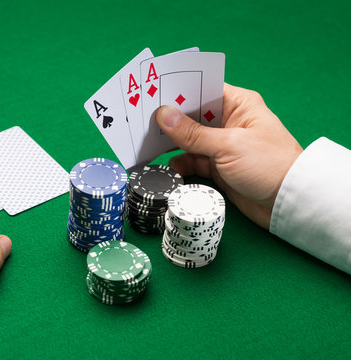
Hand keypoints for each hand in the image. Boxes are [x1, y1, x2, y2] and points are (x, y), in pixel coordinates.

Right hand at [156, 83, 302, 228]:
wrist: (288, 203)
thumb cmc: (267, 164)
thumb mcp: (228, 145)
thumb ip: (193, 133)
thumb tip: (163, 115)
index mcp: (238, 104)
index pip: (203, 89)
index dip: (179, 91)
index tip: (153, 94)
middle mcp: (228, 122)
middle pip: (192, 115)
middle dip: (170, 120)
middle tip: (143, 121)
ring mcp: (222, 145)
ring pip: (189, 140)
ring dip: (172, 144)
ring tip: (149, 145)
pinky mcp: (218, 167)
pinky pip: (192, 161)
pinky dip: (181, 164)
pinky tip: (170, 168)